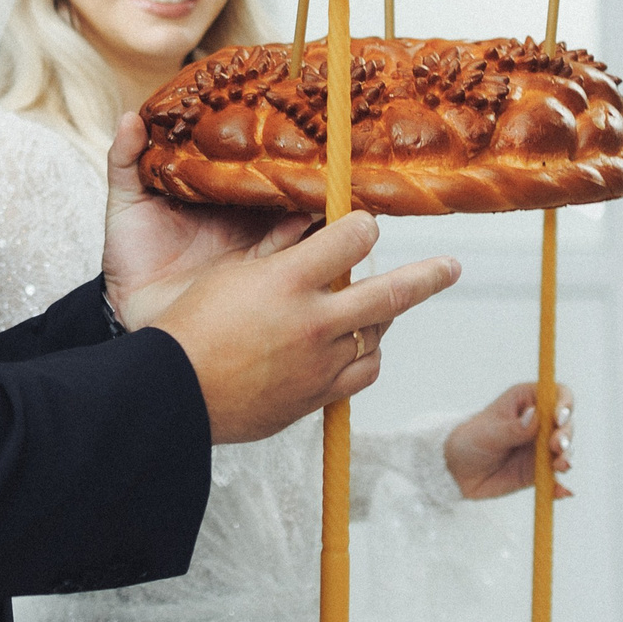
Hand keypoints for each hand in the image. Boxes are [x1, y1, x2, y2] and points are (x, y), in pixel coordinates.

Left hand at [102, 112, 308, 329]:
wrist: (130, 306)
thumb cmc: (130, 253)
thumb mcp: (126, 202)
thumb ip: (127, 161)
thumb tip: (129, 117)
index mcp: (217, 192)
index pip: (248, 161)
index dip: (265, 142)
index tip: (282, 118)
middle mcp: (243, 214)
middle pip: (280, 185)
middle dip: (299, 167)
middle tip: (315, 144)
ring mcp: (254, 241)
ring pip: (294, 215)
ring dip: (309, 198)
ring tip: (320, 177)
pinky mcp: (258, 271)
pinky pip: (287, 251)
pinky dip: (299, 235)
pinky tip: (304, 218)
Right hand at [142, 211, 461, 445]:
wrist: (171, 396)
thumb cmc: (186, 331)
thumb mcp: (229, 275)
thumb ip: (276, 253)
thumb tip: (311, 231)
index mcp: (288, 281)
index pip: (354, 238)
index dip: (363, 227)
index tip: (364, 225)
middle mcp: (314, 321)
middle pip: (392, 293)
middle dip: (428, 276)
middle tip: (451, 267)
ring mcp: (321, 363)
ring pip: (378, 334)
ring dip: (383, 318)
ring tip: (383, 309)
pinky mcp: (318, 396)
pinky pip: (363, 373)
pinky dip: (366, 356)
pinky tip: (358, 348)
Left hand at [444, 382, 574, 500]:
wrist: (455, 470)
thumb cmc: (469, 440)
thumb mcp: (487, 433)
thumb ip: (512, 428)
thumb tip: (535, 417)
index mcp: (527, 401)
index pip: (556, 394)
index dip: (563, 403)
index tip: (558, 418)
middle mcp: (540, 423)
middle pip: (566, 424)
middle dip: (566, 434)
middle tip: (555, 445)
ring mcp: (541, 448)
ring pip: (565, 450)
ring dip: (566, 457)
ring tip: (559, 465)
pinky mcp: (540, 472)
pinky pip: (555, 479)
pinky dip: (560, 486)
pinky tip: (563, 492)